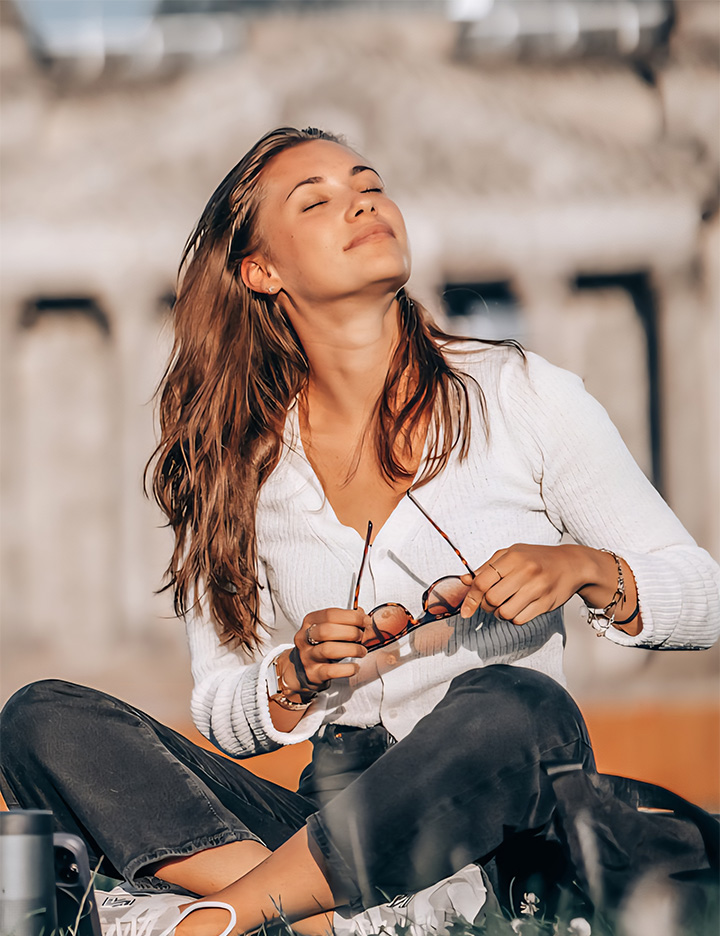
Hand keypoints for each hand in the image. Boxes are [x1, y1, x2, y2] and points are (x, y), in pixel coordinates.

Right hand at [282, 608, 368, 693]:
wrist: (302, 669)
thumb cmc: (320, 645)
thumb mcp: (328, 628)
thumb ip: (344, 621)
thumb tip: (362, 616)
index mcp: (310, 622)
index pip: (330, 614)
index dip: (351, 616)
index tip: (365, 621)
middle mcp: (304, 638)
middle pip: (327, 630)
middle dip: (351, 632)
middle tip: (361, 637)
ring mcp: (307, 657)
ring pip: (328, 650)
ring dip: (351, 649)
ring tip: (361, 651)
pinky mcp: (313, 674)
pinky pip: (331, 671)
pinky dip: (347, 669)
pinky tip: (355, 667)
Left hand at [459, 544, 590, 625]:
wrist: (571, 564)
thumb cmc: (537, 558)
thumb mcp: (511, 554)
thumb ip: (487, 567)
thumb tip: (465, 581)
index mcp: (513, 557)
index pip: (482, 581)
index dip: (470, 597)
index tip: (465, 609)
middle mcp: (526, 572)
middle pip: (491, 599)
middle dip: (486, 605)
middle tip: (491, 602)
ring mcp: (537, 588)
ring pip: (505, 613)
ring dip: (500, 613)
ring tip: (505, 604)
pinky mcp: (546, 603)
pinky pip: (520, 620)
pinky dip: (514, 618)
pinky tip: (518, 608)